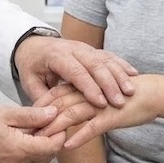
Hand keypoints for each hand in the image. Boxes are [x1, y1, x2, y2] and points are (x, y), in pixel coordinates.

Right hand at [0, 104, 66, 162]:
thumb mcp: (3, 113)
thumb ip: (31, 115)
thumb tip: (52, 113)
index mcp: (20, 150)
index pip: (53, 146)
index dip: (59, 133)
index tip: (56, 122)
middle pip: (47, 158)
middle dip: (49, 142)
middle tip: (42, 125)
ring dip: (37, 151)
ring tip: (27, 134)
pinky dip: (25, 160)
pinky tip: (15, 146)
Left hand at [15, 36, 137, 109]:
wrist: (33, 43)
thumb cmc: (33, 65)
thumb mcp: (30, 81)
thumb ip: (41, 97)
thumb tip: (47, 119)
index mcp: (57, 56)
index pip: (75, 71)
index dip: (88, 87)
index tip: (100, 102)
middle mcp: (74, 50)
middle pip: (94, 65)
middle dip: (108, 83)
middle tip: (119, 101)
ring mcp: (86, 50)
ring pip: (105, 61)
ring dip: (118, 77)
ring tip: (128, 93)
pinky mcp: (93, 52)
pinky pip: (110, 57)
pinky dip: (121, 66)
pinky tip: (132, 76)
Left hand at [36, 76, 163, 148]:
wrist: (155, 93)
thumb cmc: (125, 94)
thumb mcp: (98, 94)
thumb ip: (81, 98)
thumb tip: (62, 111)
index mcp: (83, 81)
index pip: (55, 92)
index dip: (40, 106)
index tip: (27, 120)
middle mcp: (89, 88)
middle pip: (59, 103)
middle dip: (42, 119)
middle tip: (27, 134)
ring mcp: (100, 101)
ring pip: (72, 113)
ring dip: (55, 128)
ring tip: (41, 142)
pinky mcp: (112, 113)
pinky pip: (92, 125)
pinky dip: (79, 135)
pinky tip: (67, 145)